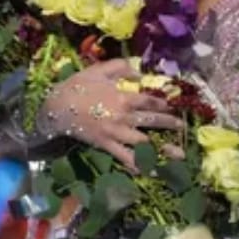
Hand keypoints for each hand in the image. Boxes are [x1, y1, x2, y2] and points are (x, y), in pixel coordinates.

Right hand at [40, 59, 185, 170]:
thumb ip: (120, 67)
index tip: (174, 104)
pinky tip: (150, 171)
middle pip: (152, 120)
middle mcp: (124, 117)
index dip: (164, 102)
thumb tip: (138, 72)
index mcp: (123, 97)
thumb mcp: (98, 70)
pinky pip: (125, 157)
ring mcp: (116, 133)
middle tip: (182, 127)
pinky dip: (138, 165)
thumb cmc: (77, 86)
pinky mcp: (107, 145)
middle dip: (169, 123)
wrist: (56, 108)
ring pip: (144, 142)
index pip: (150, 100)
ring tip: (178, 154)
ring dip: (162, 148)